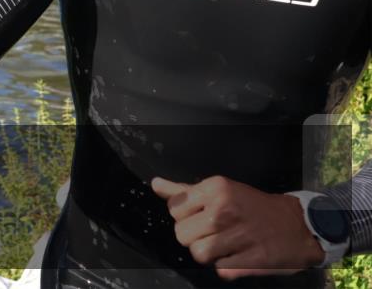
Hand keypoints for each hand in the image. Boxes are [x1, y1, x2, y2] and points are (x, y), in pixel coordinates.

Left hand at [152, 175, 324, 279]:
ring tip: (223, 245)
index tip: (199, 216)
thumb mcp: (221, 190)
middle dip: (194, 237)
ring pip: (198, 254)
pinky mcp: (252, 260)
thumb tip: (156, 185)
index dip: (184, 217)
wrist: (298, 224)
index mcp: (215, 189)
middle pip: (181, 234)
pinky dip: (226, 267)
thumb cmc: (253, 206)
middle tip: (212, 233)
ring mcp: (239, 235)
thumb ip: (185, 190)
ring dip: (209, 254)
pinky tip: (237, 256)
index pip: (174, 209)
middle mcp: (224, 209)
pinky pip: (220, 270)